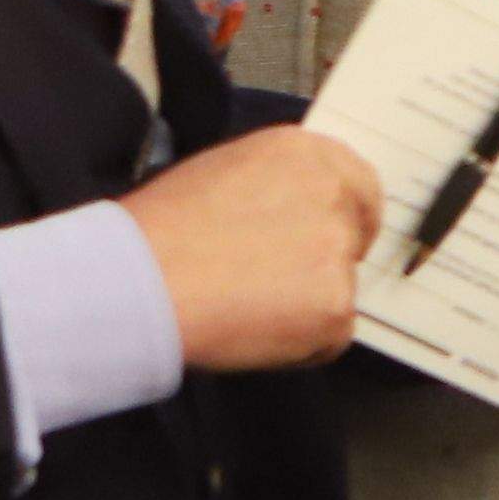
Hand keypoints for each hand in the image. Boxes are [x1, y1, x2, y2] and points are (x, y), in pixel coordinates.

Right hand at [119, 128, 380, 371]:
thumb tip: (289, 211)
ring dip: (304, 305)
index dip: (345, 218)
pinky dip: (299, 344)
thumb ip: (274, 185)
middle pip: (353, 238)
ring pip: (339, 290)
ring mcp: (338, 253)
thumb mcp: (221, 173)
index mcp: (304, 154)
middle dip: (323, 264)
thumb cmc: (158, 232)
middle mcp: (332, 196)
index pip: (359, 185)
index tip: (330, 238)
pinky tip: (250, 328)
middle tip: (274, 284)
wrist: (138, 281)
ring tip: (242, 303)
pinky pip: (329, 336)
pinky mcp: (336, 307)